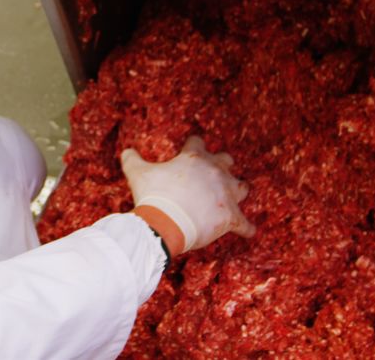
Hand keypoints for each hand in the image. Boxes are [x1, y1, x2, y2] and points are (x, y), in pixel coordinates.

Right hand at [122, 137, 254, 252]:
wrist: (164, 223)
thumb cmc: (153, 196)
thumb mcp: (138, 173)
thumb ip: (132, 159)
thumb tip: (126, 151)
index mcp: (194, 158)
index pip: (198, 142)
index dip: (193, 147)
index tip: (190, 152)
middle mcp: (215, 171)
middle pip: (226, 160)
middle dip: (220, 165)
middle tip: (212, 174)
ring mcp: (226, 194)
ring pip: (241, 187)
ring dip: (237, 191)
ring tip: (232, 197)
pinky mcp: (231, 217)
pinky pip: (245, 224)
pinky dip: (246, 228)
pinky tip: (247, 231)